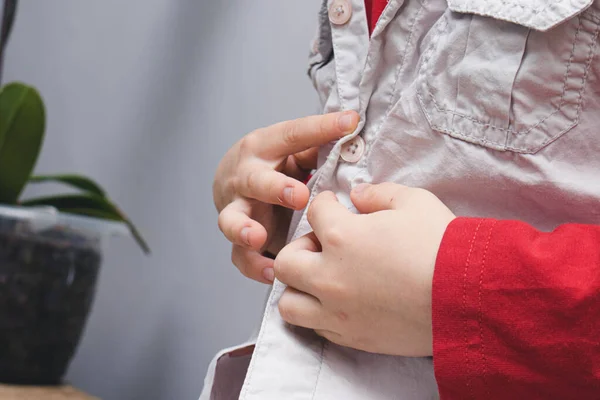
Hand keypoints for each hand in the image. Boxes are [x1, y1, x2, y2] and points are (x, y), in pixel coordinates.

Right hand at [213, 111, 358, 283]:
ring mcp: (238, 208)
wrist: (231, 180)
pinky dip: (254, 265)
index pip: (293, 135)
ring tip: (257, 238)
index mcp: (265, 147)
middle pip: (255, 181)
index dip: (320, 130)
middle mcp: (245, 176)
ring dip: (244, 229)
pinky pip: (240, 255)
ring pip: (232, 220)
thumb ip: (317, 143)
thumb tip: (353, 129)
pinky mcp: (238, 238)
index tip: (349, 125)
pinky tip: (272, 273)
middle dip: (275, 188)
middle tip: (299, 197)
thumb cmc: (273, 163)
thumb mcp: (292, 147)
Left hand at [274, 183, 454, 355]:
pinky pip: (316, 328)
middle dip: (299, 247)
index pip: (314, 212)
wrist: (469, 297)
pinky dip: (319, 313)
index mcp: (342, 237)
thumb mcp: (414, 202)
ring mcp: (338, 312)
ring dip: (298, 287)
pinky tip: (339, 302)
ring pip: (289, 303)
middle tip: (322, 245)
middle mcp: (330, 277)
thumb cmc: (443, 247)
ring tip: (320, 279)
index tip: (334, 206)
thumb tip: (359, 195)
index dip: (324, 204)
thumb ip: (379, 194)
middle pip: (285, 261)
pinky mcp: (352, 337)